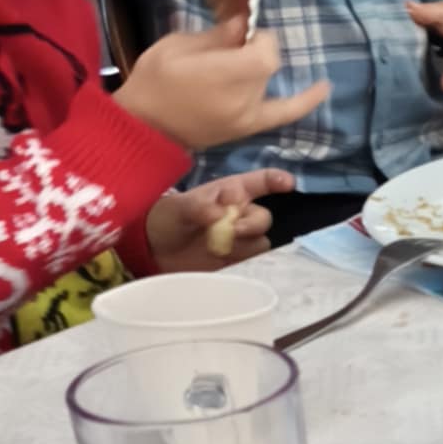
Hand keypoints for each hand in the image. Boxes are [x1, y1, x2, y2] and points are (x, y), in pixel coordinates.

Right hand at [116, 17, 329, 151]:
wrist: (143, 128)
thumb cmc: (154, 82)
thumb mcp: (177, 46)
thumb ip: (216, 36)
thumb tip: (243, 24)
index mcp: (232, 72)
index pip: (266, 48)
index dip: (257, 38)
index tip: (237, 34)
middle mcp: (249, 96)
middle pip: (267, 65)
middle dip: (252, 52)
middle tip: (223, 52)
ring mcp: (251, 115)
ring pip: (269, 83)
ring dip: (258, 71)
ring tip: (239, 68)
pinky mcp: (248, 128)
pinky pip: (284, 113)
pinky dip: (306, 100)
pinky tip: (325, 87)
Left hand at [145, 170, 293, 271]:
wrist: (154, 251)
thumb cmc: (167, 218)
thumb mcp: (178, 207)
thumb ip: (198, 207)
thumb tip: (221, 213)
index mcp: (231, 193)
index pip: (261, 182)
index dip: (277, 180)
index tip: (288, 184)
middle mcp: (241, 214)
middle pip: (264, 218)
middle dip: (251, 224)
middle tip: (232, 231)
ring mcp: (240, 239)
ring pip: (260, 242)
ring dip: (243, 245)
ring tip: (217, 248)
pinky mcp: (237, 261)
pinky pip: (253, 262)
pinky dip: (243, 263)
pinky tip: (226, 261)